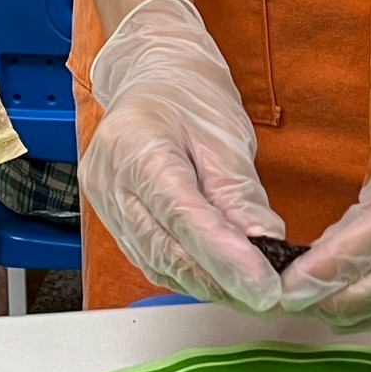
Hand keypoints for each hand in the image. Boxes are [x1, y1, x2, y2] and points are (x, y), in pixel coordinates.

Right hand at [81, 0, 286, 313]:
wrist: (150, 72)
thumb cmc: (187, 92)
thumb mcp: (224, 133)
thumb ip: (240, 193)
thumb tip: (266, 244)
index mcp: (136, 146)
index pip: (183, 216)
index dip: (225, 258)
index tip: (264, 286)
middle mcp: (109, 179)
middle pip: (165, 248)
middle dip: (219, 280)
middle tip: (267, 298)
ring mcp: (103, 201)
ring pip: (156, 262)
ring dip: (205, 283)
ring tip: (249, 292)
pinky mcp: (109, 217)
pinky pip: (149, 257)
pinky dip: (185, 272)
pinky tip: (217, 278)